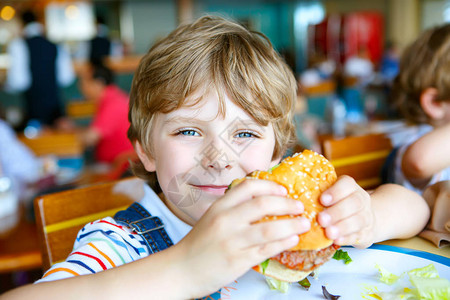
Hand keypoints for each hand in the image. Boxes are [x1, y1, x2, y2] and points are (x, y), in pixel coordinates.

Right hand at [175, 179, 310, 297]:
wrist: (181, 270)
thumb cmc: (199, 244)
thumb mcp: (212, 218)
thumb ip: (234, 209)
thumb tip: (265, 201)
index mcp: (219, 206)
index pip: (248, 186)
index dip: (270, 185)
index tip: (283, 189)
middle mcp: (226, 220)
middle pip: (263, 204)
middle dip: (287, 203)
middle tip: (300, 206)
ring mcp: (233, 241)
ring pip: (270, 229)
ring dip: (292, 225)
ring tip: (304, 223)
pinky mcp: (238, 260)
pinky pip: (267, 249)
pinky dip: (283, 243)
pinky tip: (293, 239)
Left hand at [318, 175, 374, 248]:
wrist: (365, 220)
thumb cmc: (339, 205)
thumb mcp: (333, 196)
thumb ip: (318, 194)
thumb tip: (292, 197)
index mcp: (350, 188)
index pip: (347, 184)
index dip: (335, 192)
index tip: (322, 200)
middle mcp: (361, 200)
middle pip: (354, 203)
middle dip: (337, 212)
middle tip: (321, 219)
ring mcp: (366, 217)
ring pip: (358, 220)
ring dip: (342, 227)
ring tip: (329, 232)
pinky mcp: (366, 233)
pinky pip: (359, 235)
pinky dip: (347, 238)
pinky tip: (337, 240)